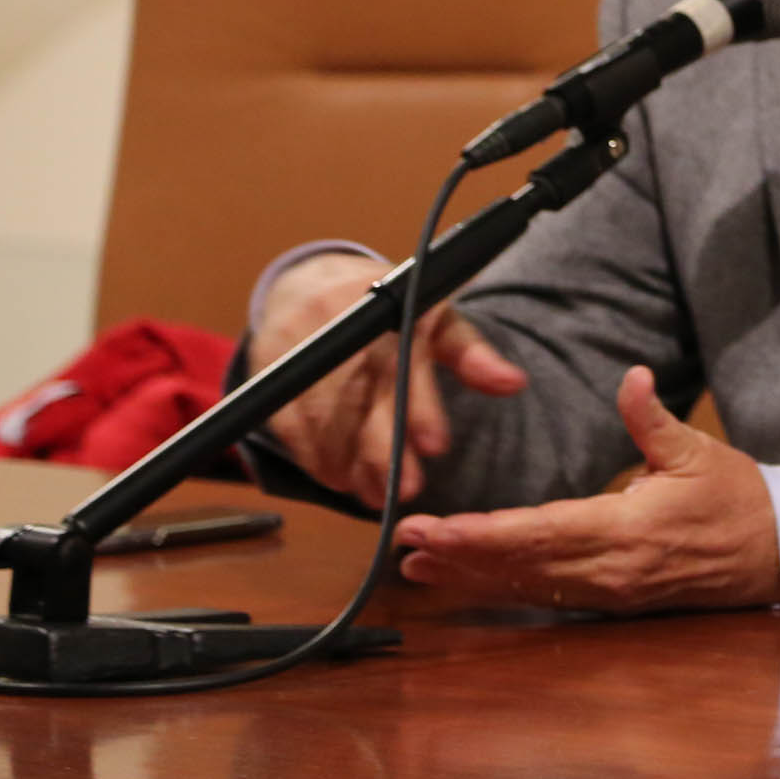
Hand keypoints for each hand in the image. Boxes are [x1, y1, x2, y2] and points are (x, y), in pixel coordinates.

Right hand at [257, 251, 527, 509]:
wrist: (306, 285)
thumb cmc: (387, 306)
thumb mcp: (435, 314)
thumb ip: (471, 352)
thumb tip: (512, 383)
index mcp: (382, 307)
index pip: (400, 361)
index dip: (418, 406)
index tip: (436, 446)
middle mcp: (334, 329)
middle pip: (357, 399)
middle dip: (382, 450)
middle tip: (407, 490)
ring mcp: (294, 354)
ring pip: (323, 422)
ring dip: (352, 465)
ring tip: (380, 493)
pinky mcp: (267, 380)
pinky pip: (291, 430)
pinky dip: (317, 460)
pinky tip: (344, 479)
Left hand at [392, 367, 779, 612]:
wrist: (778, 552)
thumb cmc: (739, 500)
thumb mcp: (698, 450)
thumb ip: (653, 418)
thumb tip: (630, 378)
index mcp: (627, 532)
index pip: (539, 533)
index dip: (482, 533)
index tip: (436, 526)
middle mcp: (610, 571)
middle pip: (520, 565)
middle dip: (458, 556)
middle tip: (403, 544)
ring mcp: (609, 592)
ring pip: (526, 587)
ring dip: (470, 577)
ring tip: (417, 567)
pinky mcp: (611, 600)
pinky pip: (546, 595)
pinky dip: (502, 588)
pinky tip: (468, 581)